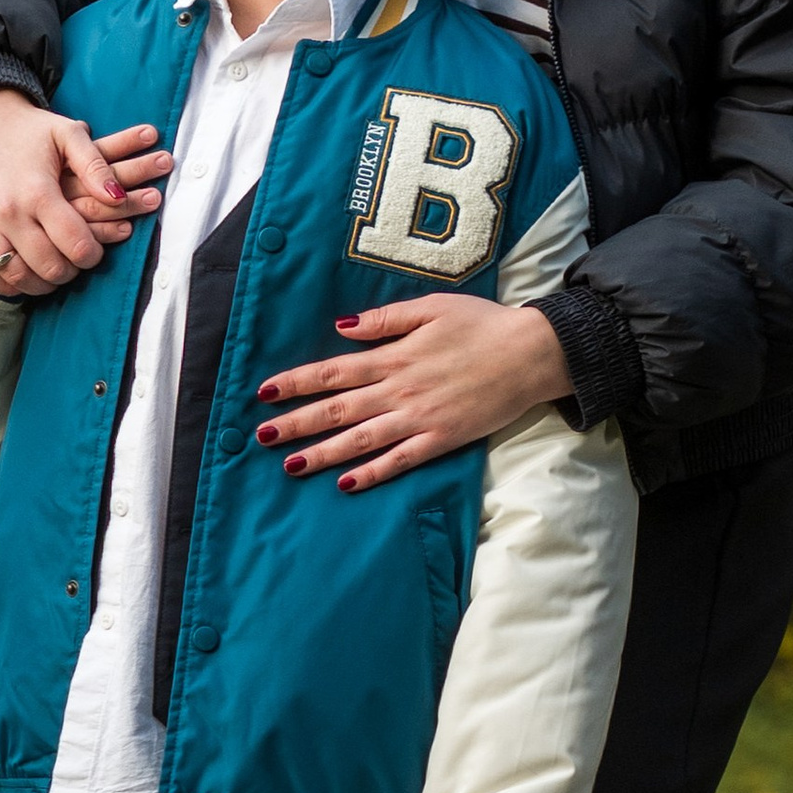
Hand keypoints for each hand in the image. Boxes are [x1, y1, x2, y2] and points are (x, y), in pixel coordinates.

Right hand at [0, 89, 169, 294]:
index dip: (92, 256)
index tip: (94, 252)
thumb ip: (96, 165)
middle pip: (48, 267)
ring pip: (16, 276)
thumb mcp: (68, 134)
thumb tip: (119, 197)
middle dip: (69, 272)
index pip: (76, 245)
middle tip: (74, 265)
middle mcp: (7, 212)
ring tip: (52, 273)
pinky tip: (21, 278)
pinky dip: (4, 284)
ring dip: (40, 282)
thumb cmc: (29, 128)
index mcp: (38, 192)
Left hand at [254, 295, 571, 489]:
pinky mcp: (442, 440)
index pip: (333, 371)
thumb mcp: (431, 307)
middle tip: (262, 437)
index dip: (297, 382)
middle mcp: (399, 390)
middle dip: (296, 423)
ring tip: (291, 465)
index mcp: (394, 356)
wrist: (530, 353)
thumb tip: (342, 326)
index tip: (265, 392)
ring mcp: (419, 419)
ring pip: (361, 440)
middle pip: (337, 409)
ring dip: (324, 453)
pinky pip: (401, 460)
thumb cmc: (482, 325)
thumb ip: (385, 318)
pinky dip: (373, 473)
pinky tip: (347, 484)